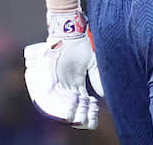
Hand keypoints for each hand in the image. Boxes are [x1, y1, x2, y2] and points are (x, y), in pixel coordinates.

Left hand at [25, 10, 104, 128]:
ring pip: (62, 106)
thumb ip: (98, 78)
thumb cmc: (80, 46)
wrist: (67, 34)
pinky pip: (50, 99)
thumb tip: (103, 94)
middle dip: (80, 116)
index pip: (83, 104)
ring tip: (76, 118)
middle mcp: (66, 86)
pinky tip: (68, 111)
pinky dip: (58, 106)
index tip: (95, 114)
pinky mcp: (49, 81)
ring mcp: (57, 84)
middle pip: (73, 108)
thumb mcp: (93, 62)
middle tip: (85, 119)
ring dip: (69, 113)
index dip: (89, 112)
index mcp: (77, 84)